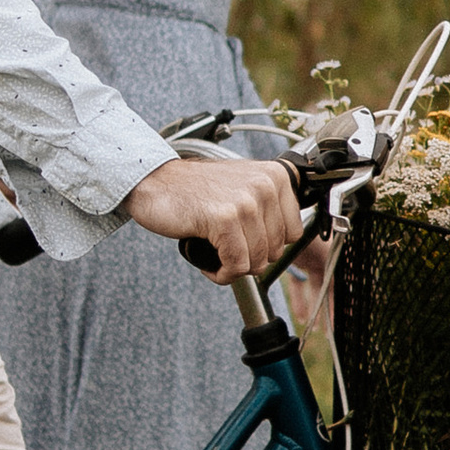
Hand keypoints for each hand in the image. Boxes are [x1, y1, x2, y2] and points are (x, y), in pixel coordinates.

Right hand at [126, 150, 303, 279]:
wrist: (155, 182)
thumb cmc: (196, 189)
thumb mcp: (243, 186)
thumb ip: (269, 207)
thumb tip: (285, 242)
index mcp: (275, 176)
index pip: (293, 232)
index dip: (268, 246)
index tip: (248, 244)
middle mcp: (265, 185)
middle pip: (276, 249)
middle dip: (250, 258)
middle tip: (227, 251)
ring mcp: (246, 202)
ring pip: (256, 260)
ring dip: (234, 268)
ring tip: (217, 256)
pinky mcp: (224, 219)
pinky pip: (236, 264)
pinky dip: (222, 273)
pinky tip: (209, 265)